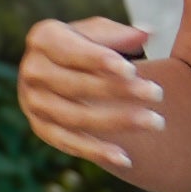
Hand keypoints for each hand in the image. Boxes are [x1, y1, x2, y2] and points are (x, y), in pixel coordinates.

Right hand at [19, 16, 164, 175]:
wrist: (56, 70)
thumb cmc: (84, 45)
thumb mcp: (98, 32)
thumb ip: (119, 34)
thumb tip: (146, 34)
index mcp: (43, 38)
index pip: (72, 51)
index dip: (101, 61)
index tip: (132, 71)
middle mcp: (32, 70)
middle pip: (76, 86)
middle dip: (119, 91)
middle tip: (158, 94)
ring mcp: (33, 103)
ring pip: (75, 117)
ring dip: (117, 122)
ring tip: (155, 122)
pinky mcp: (41, 128)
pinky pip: (69, 143)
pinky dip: (96, 152)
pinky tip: (126, 159)